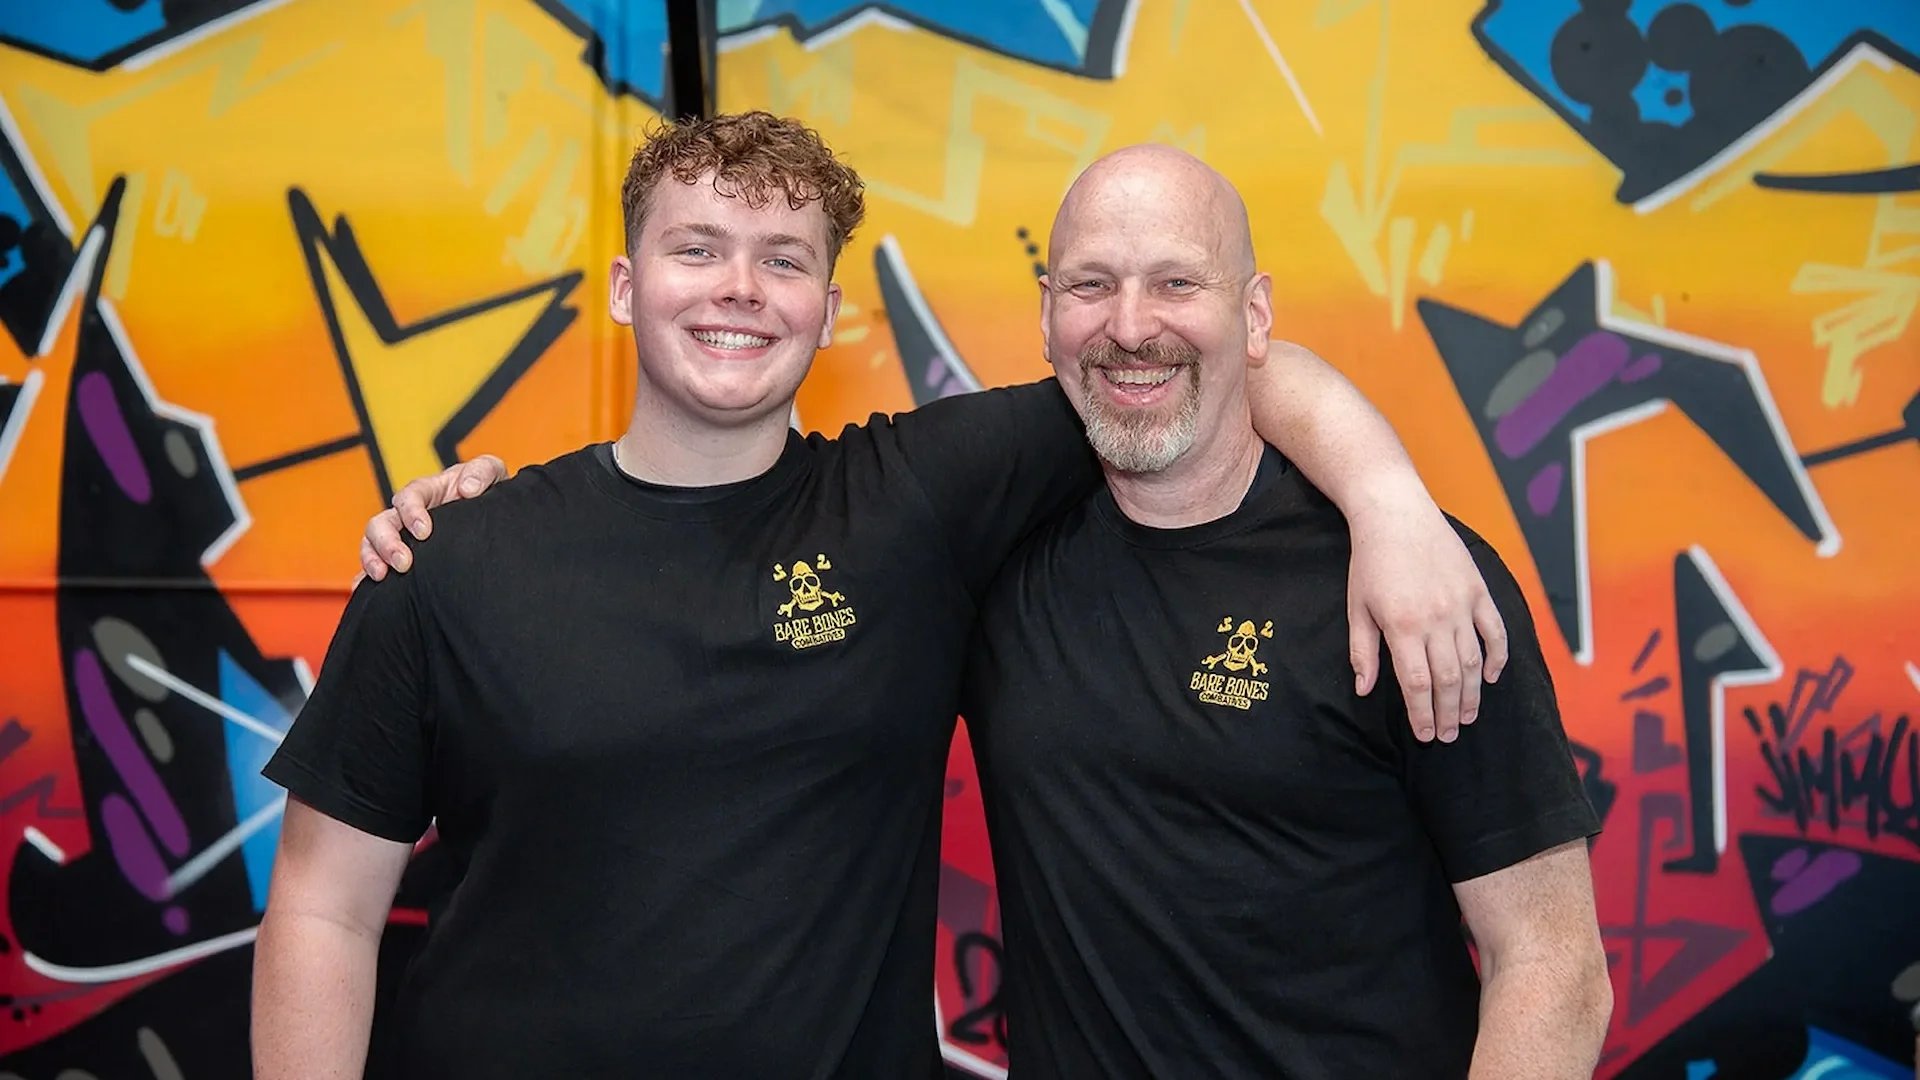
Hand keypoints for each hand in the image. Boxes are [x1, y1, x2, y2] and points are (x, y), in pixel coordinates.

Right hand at [358, 456, 506, 579]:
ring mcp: (401, 537)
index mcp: (426, 491)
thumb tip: (467, 488)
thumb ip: (481, 472)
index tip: (424, 531)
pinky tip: (365, 589)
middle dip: (387, 542)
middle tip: (403, 563)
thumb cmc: (486, 490)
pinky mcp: (401, 559)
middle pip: (380, 523)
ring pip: (371, 544)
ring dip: (372, 559)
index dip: (411, 512)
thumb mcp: (489, 472)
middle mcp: (407, 514)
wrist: (492, 516)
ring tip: (382, 576)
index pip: (408, 497)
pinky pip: (375, 567)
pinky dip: (365, 579)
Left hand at [1347, 497, 1507, 742]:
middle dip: (1448, 714)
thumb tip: (1366, 689)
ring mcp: (1462, 604)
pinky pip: (1495, 631)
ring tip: (1466, 717)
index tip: (1425, 734)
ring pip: (1473, 661)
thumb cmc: (1370, 561)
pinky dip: (1497, 658)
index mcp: (1403, 626)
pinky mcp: (1478, 590)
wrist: (1395, 512)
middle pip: (1448, 680)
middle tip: (1448, 736)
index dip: (1422, 714)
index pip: (1418, 684)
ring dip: (1471, 694)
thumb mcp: (1357, 607)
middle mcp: (1437, 619)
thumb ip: (1363, 651)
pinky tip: (1491, 679)